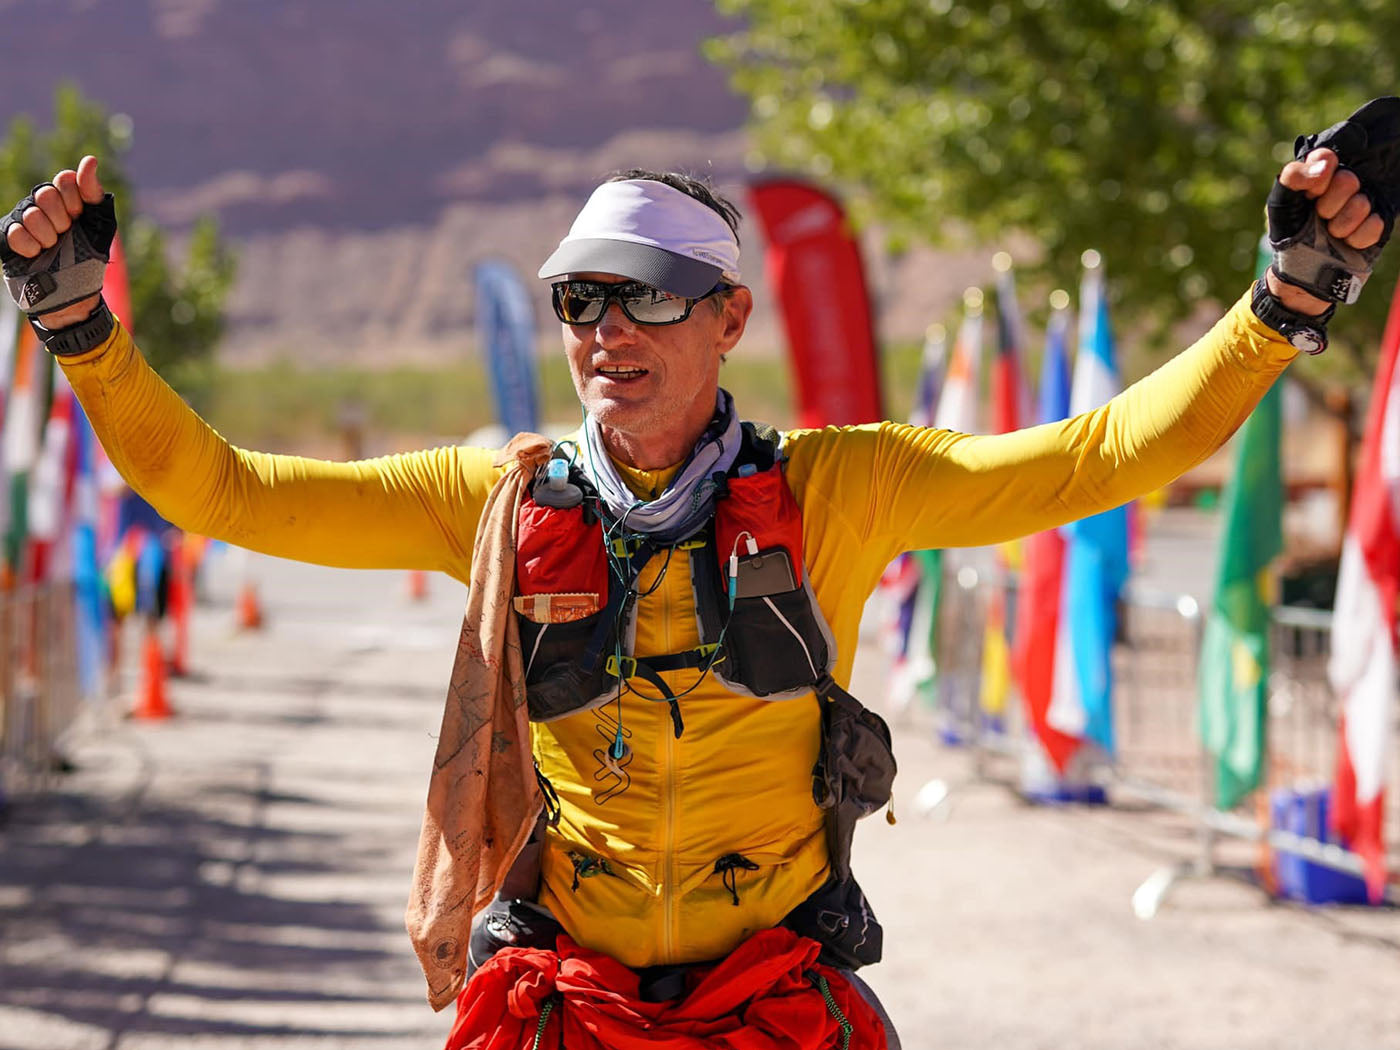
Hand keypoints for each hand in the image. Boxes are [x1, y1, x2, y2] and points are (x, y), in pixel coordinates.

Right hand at [2, 155, 109, 327]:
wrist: (73, 293)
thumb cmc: (89, 259)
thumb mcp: (100, 225)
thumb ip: (93, 192)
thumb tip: (89, 159)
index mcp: (66, 198)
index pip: (65, 180)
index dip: (76, 202)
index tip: (81, 219)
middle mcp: (42, 206)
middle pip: (45, 193)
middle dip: (62, 220)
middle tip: (66, 236)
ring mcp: (24, 221)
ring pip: (30, 213)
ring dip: (47, 237)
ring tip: (52, 249)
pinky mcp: (9, 238)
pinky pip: (16, 232)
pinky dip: (32, 248)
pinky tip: (37, 256)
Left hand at [1266, 97, 1399, 312]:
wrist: (1303, 272)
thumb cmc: (1290, 234)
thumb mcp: (1280, 203)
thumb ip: (1293, 177)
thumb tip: (1326, 164)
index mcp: (1320, 173)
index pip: (1328, 157)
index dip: (1319, 177)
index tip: (1310, 195)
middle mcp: (1345, 184)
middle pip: (1348, 179)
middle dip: (1328, 205)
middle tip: (1320, 217)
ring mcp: (1364, 202)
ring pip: (1362, 203)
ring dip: (1341, 225)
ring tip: (1331, 233)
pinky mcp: (1378, 223)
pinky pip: (1375, 224)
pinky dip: (1355, 238)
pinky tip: (1346, 242)